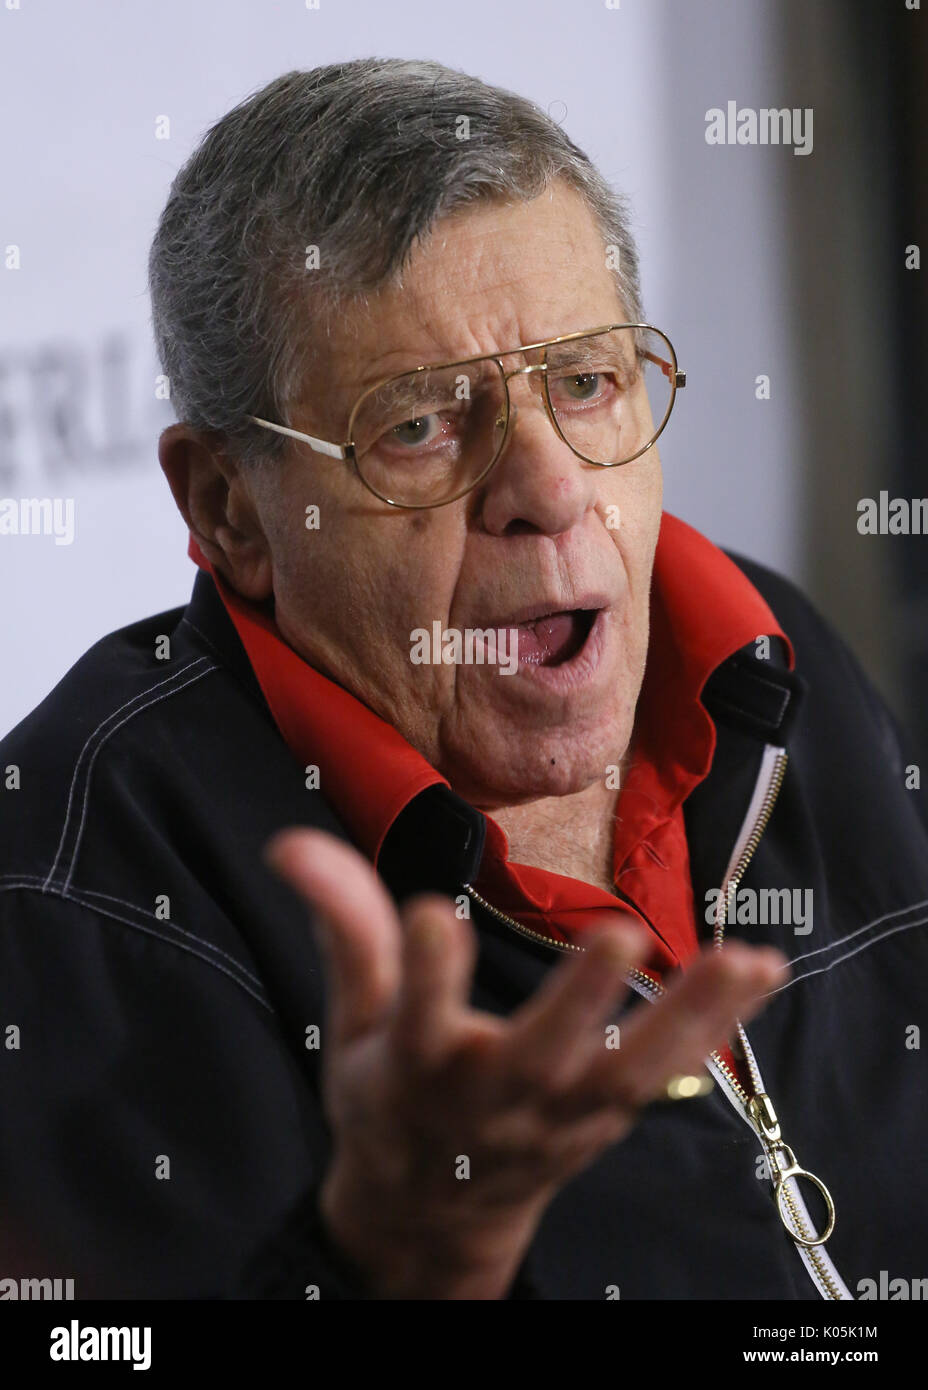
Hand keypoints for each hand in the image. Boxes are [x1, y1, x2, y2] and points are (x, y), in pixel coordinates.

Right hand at [266, 827, 787, 1299]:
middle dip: (576, 1001)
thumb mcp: (354, 1020)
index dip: (423, 970)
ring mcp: (558, 1113)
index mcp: (416, 1071)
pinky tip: (759, 972)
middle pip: (538, 1054)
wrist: (432, 1211)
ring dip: (686, 1016)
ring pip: (627, 1069)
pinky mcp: (605, 1117)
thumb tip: (291, 843)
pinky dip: (715, 1027)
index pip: (414, 1022)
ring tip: (741, 960)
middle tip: (617, 938)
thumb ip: (342, 926)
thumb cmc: (390, 1100)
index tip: (428, 914)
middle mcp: (492, 1098)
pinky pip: (666, 1075)